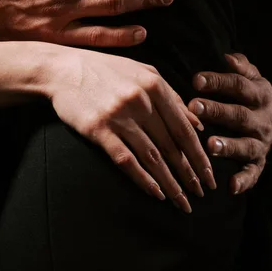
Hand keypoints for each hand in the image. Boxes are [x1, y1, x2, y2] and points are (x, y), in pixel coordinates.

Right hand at [46, 45, 217, 212]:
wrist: (62, 69)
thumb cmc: (104, 70)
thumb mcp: (142, 73)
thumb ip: (172, 96)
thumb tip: (197, 124)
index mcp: (155, 86)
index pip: (185, 129)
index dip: (199, 156)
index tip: (209, 175)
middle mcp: (140, 101)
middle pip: (172, 146)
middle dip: (189, 175)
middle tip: (201, 194)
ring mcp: (119, 116)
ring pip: (152, 157)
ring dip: (170, 183)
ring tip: (182, 201)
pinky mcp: (98, 130)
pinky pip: (125, 160)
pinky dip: (143, 179)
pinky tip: (155, 193)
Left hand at [188, 53, 271, 194]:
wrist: (270, 123)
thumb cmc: (246, 96)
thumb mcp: (248, 78)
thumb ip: (239, 67)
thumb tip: (228, 57)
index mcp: (259, 94)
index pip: (239, 85)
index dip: (218, 82)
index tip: (196, 80)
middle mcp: (262, 118)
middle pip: (239, 114)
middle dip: (217, 111)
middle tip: (194, 107)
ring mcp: (261, 142)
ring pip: (245, 145)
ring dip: (228, 145)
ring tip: (210, 145)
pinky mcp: (258, 162)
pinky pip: (252, 172)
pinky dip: (243, 180)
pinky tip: (230, 186)